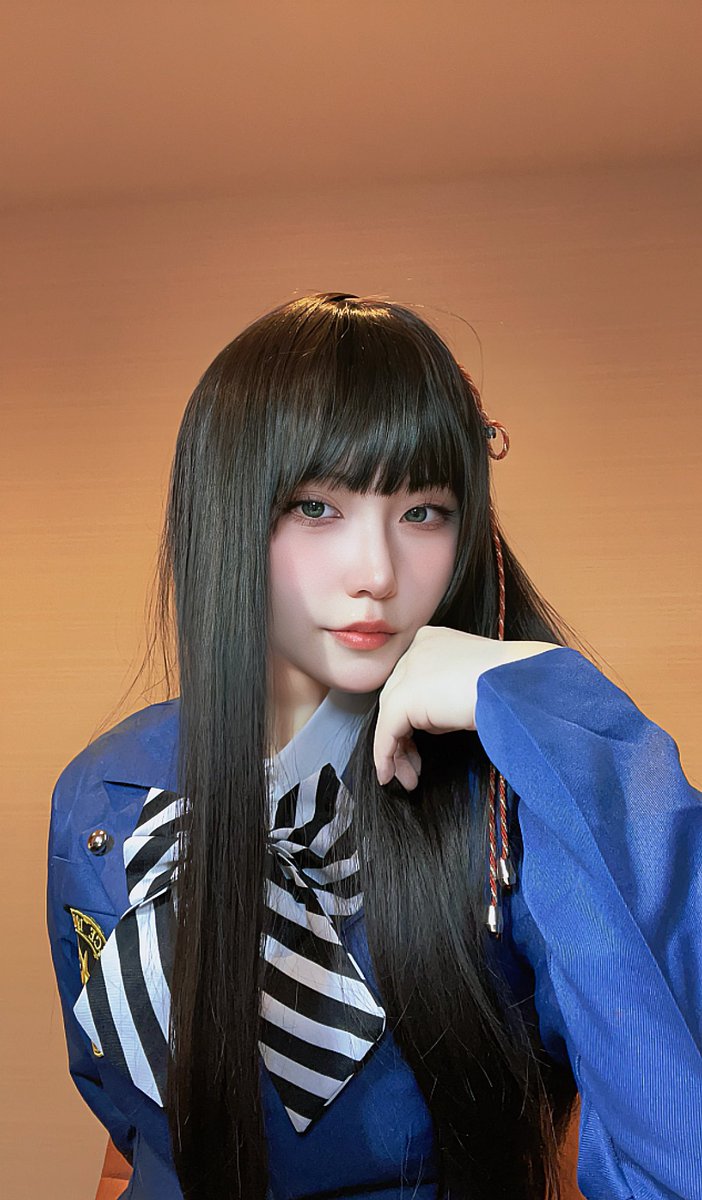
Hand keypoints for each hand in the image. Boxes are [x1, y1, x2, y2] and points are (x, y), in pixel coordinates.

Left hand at [373, 626, 559, 789]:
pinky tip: (389, 775)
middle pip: (397, 699)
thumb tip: (434, 720)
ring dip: (397, 752)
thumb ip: (447, 694)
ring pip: (390, 716)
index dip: (413, 717)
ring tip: (409, 777)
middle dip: (403, 737)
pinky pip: (386, 731)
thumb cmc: (511, 684)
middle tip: (414, 766)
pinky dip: (385, 755)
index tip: (419, 743)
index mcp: (433, 640)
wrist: (520, 685)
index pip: (411, 682)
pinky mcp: (406, 697)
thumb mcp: (473, 683)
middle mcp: (416, 650)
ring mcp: (409, 671)